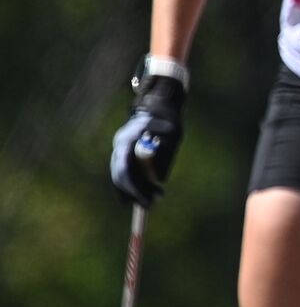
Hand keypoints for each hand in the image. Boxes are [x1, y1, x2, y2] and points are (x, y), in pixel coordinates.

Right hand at [110, 75, 185, 206]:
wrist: (158, 101)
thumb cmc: (168, 116)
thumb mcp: (173, 132)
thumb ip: (166, 153)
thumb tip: (159, 179)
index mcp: (128, 138)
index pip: (124, 169)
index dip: (134, 188)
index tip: (148, 201)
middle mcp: (119, 144)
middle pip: (120, 175)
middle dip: (134, 192)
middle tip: (151, 205)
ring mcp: (119, 147)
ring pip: (121, 175)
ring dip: (135, 190)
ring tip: (153, 200)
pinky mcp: (123, 151)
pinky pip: (123, 172)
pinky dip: (130, 185)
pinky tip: (138, 198)